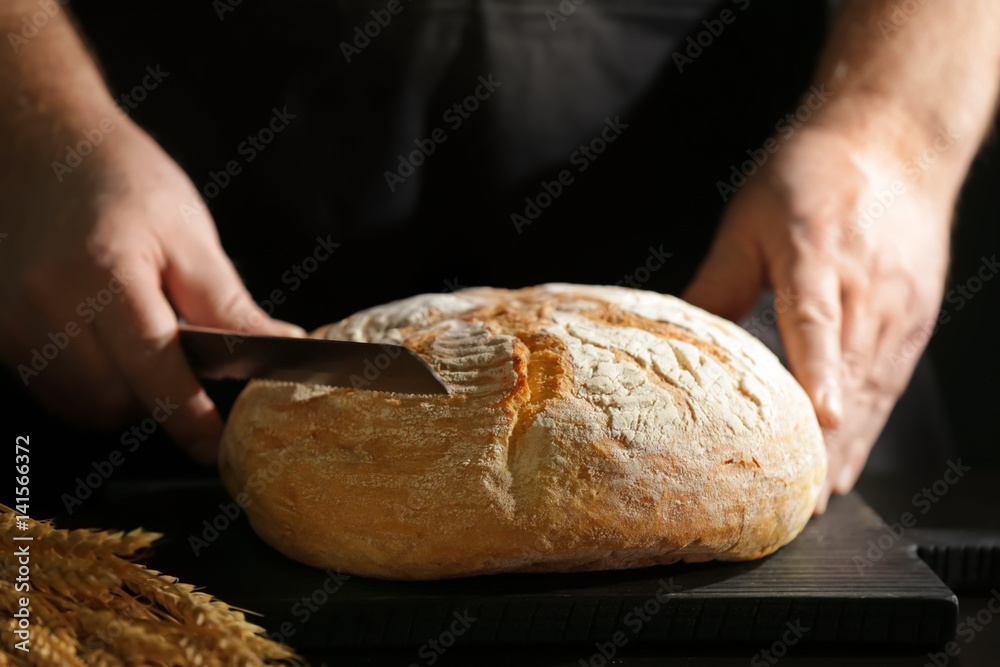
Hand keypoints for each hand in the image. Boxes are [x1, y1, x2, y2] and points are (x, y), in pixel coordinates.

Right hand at [0, 118, 302, 462]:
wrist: (42, 148)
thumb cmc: (123, 181)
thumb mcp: (188, 234)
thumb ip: (226, 303)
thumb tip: (280, 347)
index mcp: (102, 274)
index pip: (153, 368)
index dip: (188, 415)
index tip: (218, 445)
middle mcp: (45, 304)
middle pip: (115, 399)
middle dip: (160, 400)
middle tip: (191, 368)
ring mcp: (13, 322)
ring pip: (83, 404)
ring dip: (126, 396)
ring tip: (146, 345)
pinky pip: (54, 389)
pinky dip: (93, 385)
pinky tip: (110, 346)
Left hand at [683, 121, 953, 510]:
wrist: (894, 139)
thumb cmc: (814, 172)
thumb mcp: (750, 217)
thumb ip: (718, 282)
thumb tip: (680, 334)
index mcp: (817, 253)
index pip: (815, 320)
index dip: (818, 371)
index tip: (819, 418)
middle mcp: (866, 286)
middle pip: (849, 374)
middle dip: (826, 442)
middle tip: (798, 500)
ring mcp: (897, 305)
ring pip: (874, 388)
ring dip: (849, 445)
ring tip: (820, 495)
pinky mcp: (914, 316)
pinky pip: (891, 380)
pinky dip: (870, 423)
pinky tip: (849, 454)